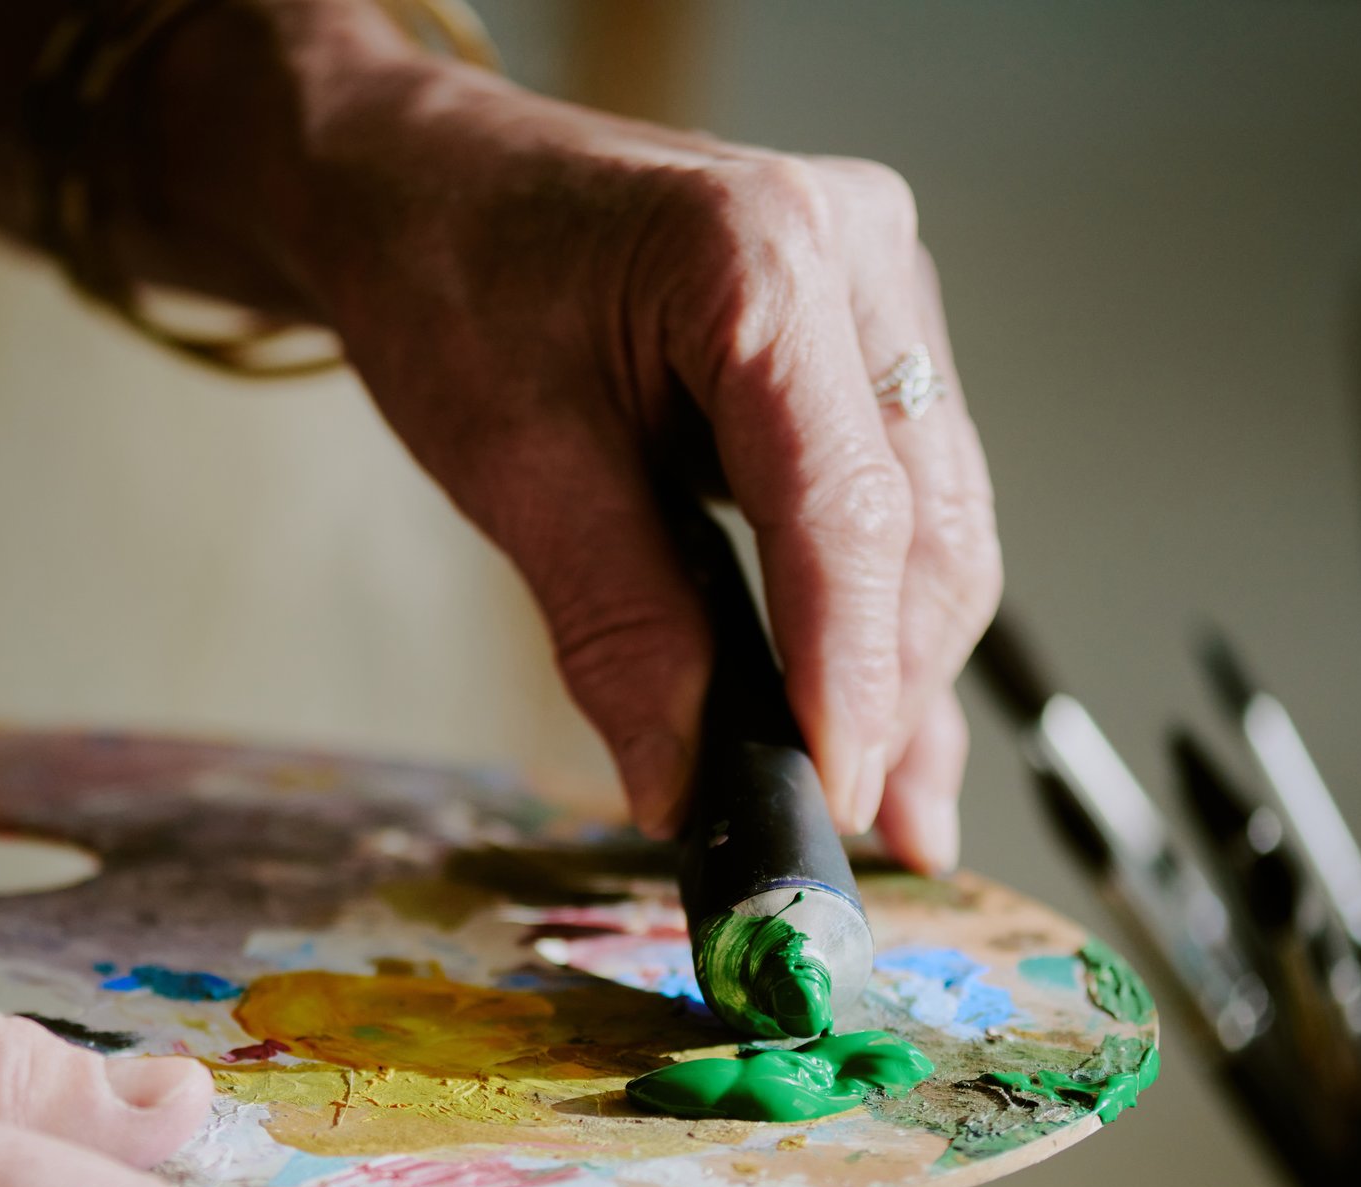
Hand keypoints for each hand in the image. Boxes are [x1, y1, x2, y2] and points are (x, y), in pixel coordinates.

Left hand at [133, 4, 1000, 868]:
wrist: (423, 180)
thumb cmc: (449, 275)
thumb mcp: (511, 459)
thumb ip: (616, 621)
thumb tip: (686, 784)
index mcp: (760, 255)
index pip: (844, 507)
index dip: (851, 676)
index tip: (834, 801)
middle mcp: (856, 255)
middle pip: (921, 523)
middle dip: (895, 691)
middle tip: (850, 832)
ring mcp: (877, 291)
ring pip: (937, 521)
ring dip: (910, 670)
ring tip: (884, 812)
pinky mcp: (868, 338)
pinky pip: (908, 497)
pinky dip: (885, 617)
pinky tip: (885, 727)